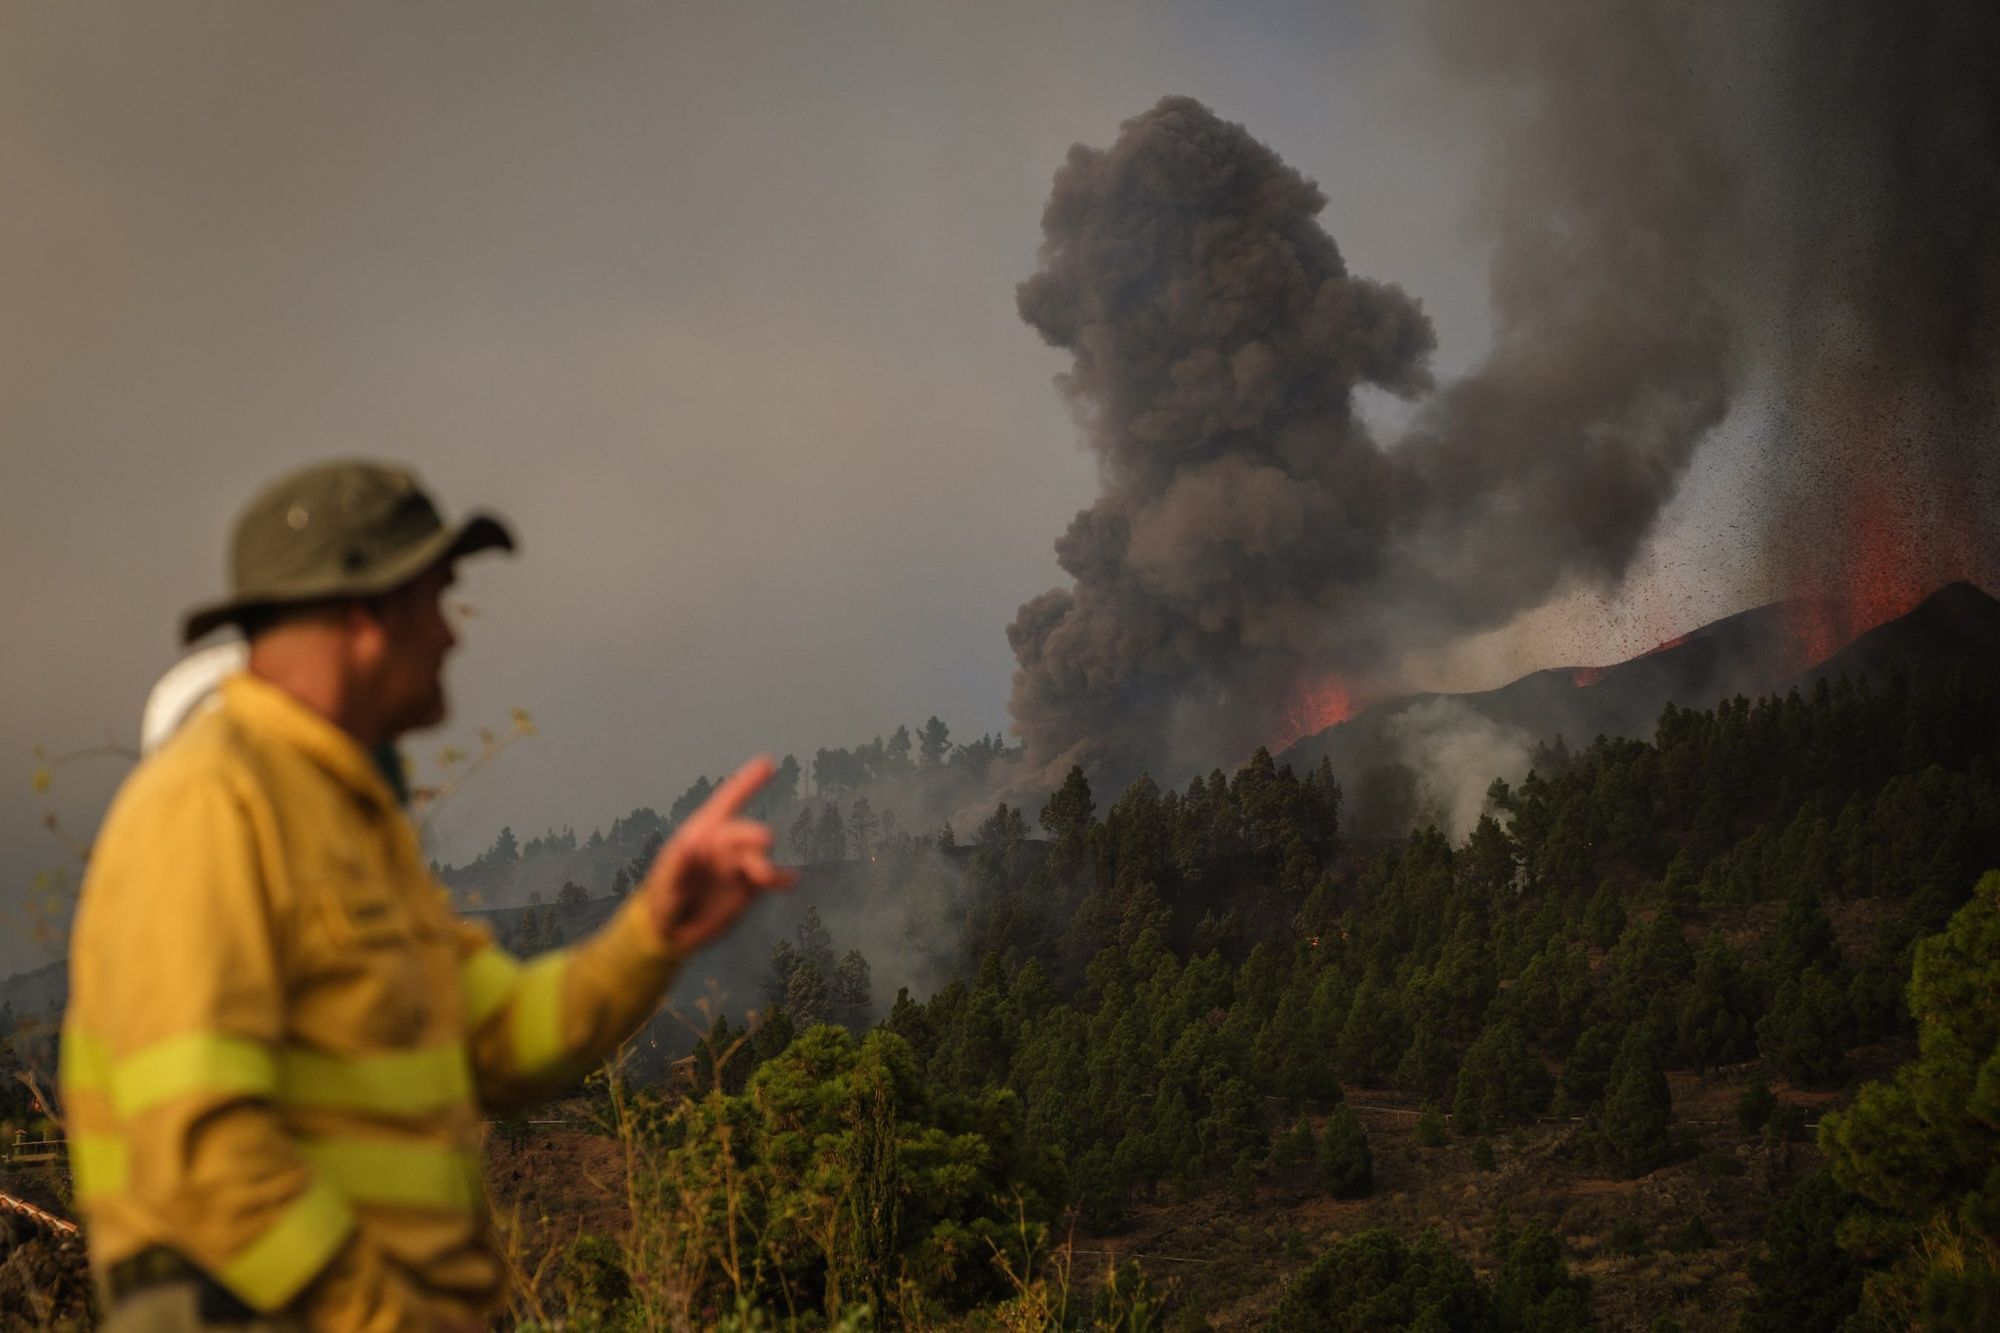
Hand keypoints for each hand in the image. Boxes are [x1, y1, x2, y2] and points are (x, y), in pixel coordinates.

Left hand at [642, 757, 797, 951]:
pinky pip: (769, 880)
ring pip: (758, 857)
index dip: (747, 782)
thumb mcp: (664, 881)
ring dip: (764, 865)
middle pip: (744, 833)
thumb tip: (690, 844)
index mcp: (702, 833)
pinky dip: (781, 879)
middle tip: (765, 840)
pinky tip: (791, 880)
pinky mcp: (749, 889)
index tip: (768, 763)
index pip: (727, 801)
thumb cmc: (664, 896)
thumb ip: (676, 864)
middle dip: (752, 834)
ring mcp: (738, 865)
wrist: (672, 930)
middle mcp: (724, 844)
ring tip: (766, 879)